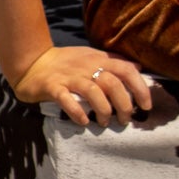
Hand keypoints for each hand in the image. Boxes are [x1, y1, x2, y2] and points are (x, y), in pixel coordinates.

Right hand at [11, 46, 153, 125]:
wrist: (32, 62)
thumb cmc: (66, 62)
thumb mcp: (92, 56)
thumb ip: (114, 62)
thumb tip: (138, 67)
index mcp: (98, 59)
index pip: (126, 70)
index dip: (140, 88)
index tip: (146, 105)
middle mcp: (86, 67)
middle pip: (113, 83)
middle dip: (124, 104)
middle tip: (125, 119)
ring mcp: (69, 77)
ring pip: (93, 91)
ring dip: (104, 109)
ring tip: (105, 122)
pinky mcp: (53, 87)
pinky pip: (66, 99)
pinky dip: (77, 111)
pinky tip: (84, 121)